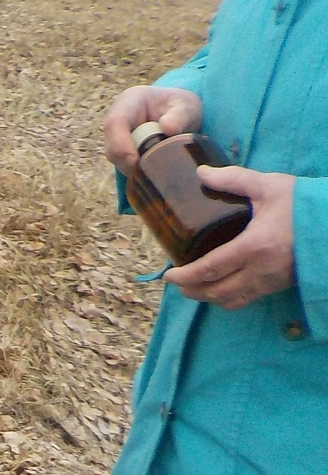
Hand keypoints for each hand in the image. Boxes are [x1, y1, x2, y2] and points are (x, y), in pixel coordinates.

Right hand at [105, 86, 203, 174]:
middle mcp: (117, 120)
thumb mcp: (186, 106)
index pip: (115, 122)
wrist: (181, 114)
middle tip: (149, 171)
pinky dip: (136, 171)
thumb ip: (180, 115)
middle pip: (111, 146)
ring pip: (115, 159)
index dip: (119, 143)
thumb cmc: (181, 106)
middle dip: (126, 162)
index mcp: (130, 102)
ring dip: (132, 168)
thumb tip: (168, 128)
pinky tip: (151, 171)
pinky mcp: (121, 152)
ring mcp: (116, 137)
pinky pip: (123, 165)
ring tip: (155, 169)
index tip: (134, 160)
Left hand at [165, 167, 295, 308]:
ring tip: (193, 287)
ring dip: (208, 297)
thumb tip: (201, 173)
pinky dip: (228, 299)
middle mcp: (260, 270)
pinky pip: (247, 300)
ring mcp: (271, 281)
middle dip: (191, 290)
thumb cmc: (305, 203)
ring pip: (230, 300)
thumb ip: (233, 179)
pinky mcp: (280, 285)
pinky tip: (220, 290)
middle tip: (177, 282)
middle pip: (215, 291)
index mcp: (254, 247)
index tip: (168, 275)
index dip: (185, 276)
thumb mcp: (269, 186)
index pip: (209, 269)